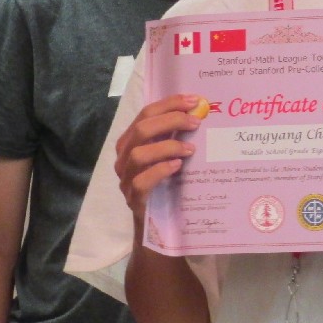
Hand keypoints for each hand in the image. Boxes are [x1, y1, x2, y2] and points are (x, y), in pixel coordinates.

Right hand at [114, 95, 204, 221]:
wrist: (154, 221)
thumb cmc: (163, 181)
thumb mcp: (166, 154)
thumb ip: (173, 135)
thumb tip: (199, 112)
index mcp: (131, 140)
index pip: (146, 114)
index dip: (169, 104)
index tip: (194, 102)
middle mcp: (123, 156)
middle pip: (141, 130)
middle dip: (170, 121)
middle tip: (196, 123)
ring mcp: (125, 178)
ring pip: (138, 154)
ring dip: (167, 147)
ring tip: (190, 149)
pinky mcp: (133, 198)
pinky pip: (141, 181)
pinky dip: (160, 170)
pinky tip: (177, 166)